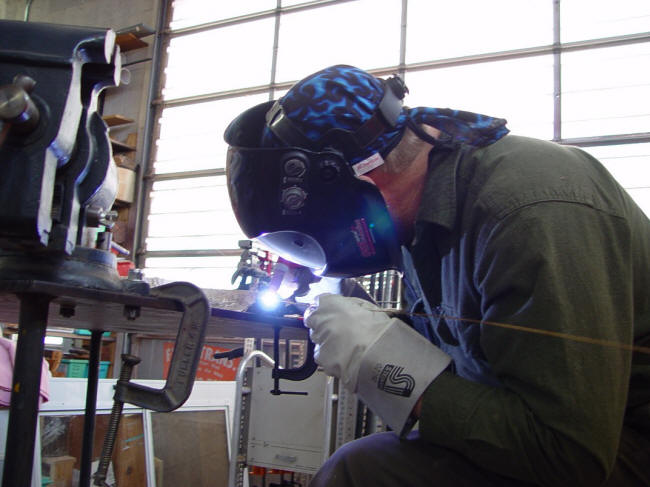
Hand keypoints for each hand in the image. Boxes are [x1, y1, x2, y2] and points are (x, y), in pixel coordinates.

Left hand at [305, 293, 450, 433]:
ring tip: (347, 349)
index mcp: (330, 303)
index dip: (325, 311)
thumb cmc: (377, 328)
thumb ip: (350, 306)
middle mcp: (319, 320)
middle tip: (343, 333)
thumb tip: (346, 307)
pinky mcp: (322, 359)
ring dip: (328, 344)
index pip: (318, 303)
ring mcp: (319, 340)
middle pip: (316, 323)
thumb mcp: (368, 307)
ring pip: (319, 342)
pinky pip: (324, 358)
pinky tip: (346, 360)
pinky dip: (331, 360)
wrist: (377, 353)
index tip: (332, 315)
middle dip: (325, 327)